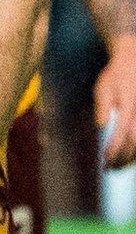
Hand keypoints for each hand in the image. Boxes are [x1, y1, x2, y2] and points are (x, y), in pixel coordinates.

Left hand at [97, 37, 135, 167]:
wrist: (132, 64)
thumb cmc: (114, 77)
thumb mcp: (103, 88)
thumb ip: (102, 106)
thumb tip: (102, 125)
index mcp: (128, 108)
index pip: (122, 134)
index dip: (115, 149)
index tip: (105, 160)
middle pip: (135, 143)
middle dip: (123, 159)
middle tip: (109, 169)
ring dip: (131, 158)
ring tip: (116, 167)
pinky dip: (135, 151)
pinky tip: (127, 158)